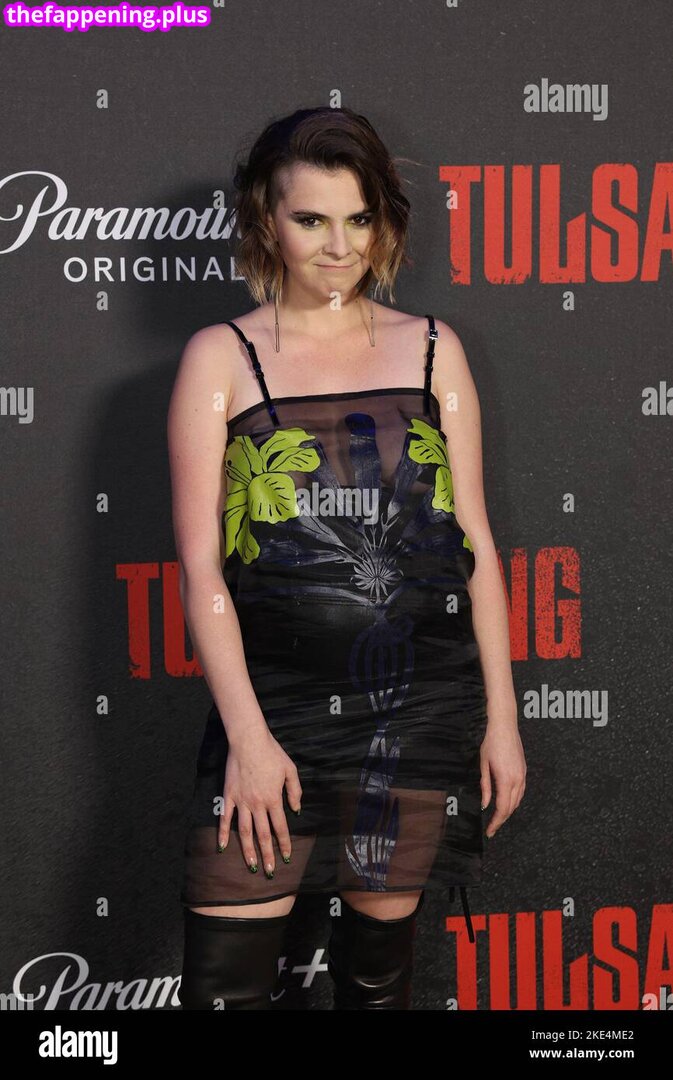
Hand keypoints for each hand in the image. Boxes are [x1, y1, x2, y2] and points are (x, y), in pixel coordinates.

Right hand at [217, 727, 302, 876]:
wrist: (249, 740)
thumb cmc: (272, 753)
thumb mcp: (290, 770)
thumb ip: (294, 791)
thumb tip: (296, 810)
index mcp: (273, 799)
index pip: (280, 828)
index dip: (284, 844)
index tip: (287, 858)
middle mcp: (257, 804)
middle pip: (263, 835)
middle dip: (267, 855)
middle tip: (269, 872)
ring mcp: (241, 801)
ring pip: (244, 832)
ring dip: (248, 850)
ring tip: (251, 865)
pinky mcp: (229, 796)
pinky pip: (225, 818)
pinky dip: (223, 834)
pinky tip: (222, 848)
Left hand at [480, 717, 525, 838]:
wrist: (504, 726)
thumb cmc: (491, 743)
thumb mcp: (484, 765)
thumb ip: (486, 787)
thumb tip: (485, 805)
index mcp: (506, 780)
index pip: (502, 808)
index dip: (496, 822)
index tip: (490, 831)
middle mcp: (518, 780)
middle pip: (511, 807)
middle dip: (502, 820)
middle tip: (492, 828)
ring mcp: (523, 775)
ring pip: (517, 801)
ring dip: (508, 811)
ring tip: (497, 818)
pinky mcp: (524, 771)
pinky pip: (521, 792)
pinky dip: (514, 801)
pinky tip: (507, 803)